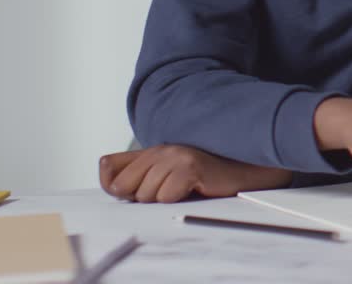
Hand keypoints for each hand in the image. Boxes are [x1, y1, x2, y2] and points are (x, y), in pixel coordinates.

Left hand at [99, 144, 292, 202]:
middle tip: (170, 191)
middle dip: (144, 197)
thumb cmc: (206, 180)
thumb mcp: (167, 180)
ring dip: (165, 200)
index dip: (116, 187)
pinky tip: (194, 189)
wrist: (243, 172)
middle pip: (124, 187)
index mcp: (150, 152)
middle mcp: (159, 150)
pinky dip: (179, 200)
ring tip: (185, 190)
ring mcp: (174, 156)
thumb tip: (110, 184)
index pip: (108, 169)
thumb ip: (135, 178)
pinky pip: (166, 197)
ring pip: (146, 195)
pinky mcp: (189, 166)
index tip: (138, 190)